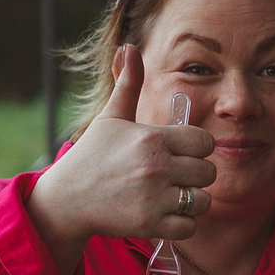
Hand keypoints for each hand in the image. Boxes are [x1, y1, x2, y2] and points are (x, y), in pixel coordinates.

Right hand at [26, 45, 214, 274]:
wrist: (65, 200)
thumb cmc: (91, 156)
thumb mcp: (110, 118)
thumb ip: (128, 85)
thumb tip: (130, 47)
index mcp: (152, 137)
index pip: (205, 142)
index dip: (196, 149)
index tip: (180, 153)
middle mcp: (157, 166)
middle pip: (209, 172)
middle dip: (195, 175)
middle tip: (175, 176)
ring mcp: (154, 197)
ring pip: (203, 201)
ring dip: (191, 202)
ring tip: (171, 196)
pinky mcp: (150, 225)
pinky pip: (189, 227)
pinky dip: (180, 225)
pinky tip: (163, 215)